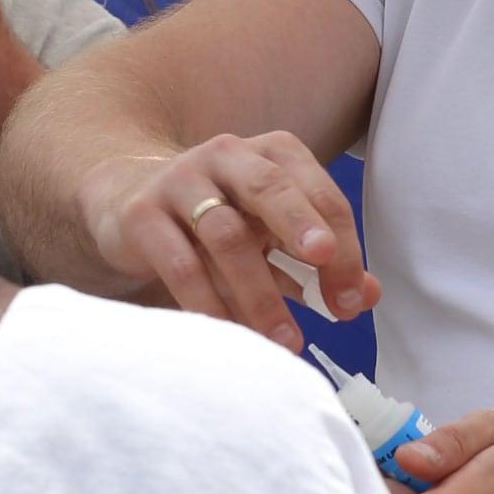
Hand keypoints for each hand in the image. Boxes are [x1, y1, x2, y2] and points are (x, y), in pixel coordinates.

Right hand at [77, 132, 379, 350]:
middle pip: (271, 188)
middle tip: (327, 279)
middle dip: (302, 230)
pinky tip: (230, 334)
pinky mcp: (141, 214)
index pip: (319, 192)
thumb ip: (320, 261)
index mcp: (272, 153)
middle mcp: (227, 156)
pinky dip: (209, 302)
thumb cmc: (218, 215)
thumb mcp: (272, 230)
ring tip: (285, 340)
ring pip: (225, 234)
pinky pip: (179, 262)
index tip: (351, 300)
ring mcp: (179, 182)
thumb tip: (367, 296)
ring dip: (259, 293)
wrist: (126, 196)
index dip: (344, 246)